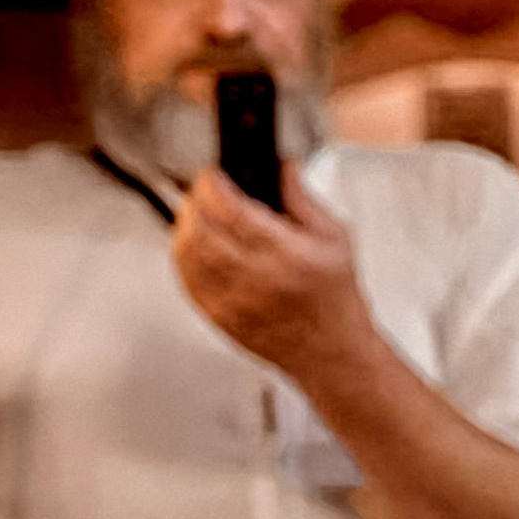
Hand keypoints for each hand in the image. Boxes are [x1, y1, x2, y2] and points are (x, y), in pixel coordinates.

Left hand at [171, 166, 370, 386]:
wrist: (331, 352)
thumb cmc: (335, 298)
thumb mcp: (335, 238)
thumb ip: (303, 199)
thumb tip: (282, 166)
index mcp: (287, 254)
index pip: (231, 209)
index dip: (212, 184)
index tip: (212, 174)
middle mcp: (257, 278)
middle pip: (200, 229)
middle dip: (194, 200)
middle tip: (202, 190)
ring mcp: (233, 300)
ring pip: (186, 253)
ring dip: (184, 225)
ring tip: (196, 214)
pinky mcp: (218, 316)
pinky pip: (185, 278)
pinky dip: (182, 255)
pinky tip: (194, 245)